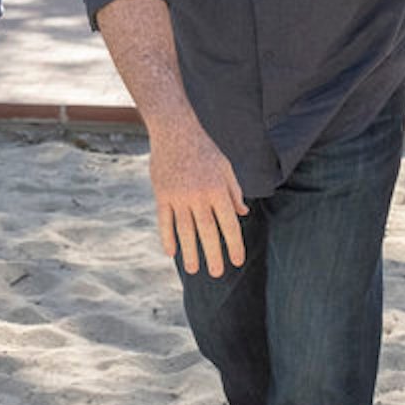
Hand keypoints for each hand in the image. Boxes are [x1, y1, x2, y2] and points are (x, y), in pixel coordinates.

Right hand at [148, 118, 249, 276]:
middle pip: (207, 231)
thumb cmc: (204, 149)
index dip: (234, 244)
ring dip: (190, 251)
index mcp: (218, 189)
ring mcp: (178, 196)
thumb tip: (243, 214)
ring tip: (194, 269)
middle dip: (213, 254)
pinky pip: (164, 220)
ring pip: (185, 229)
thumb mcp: (225, 167)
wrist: (175, 131)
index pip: (229, 223)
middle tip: (217, 273)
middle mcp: (198, 195)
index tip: (237, 261)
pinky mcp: (162, 194)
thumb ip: (234, 192)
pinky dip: (167, 236)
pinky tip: (171, 252)